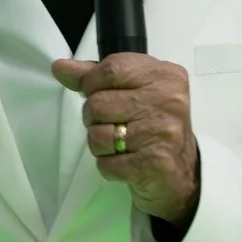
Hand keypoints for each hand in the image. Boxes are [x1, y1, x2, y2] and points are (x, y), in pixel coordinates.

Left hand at [52, 53, 199, 228]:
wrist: (182, 174)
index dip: (91, 83)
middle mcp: (169, 100)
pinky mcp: (154, 163)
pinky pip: (106, 164)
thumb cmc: (153, 126)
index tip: (96, 93)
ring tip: (120, 146)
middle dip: (93, 118)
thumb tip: (59, 66)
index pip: (112, 68)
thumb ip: (97, 77)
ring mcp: (162, 132)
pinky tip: (126, 163)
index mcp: (165, 75)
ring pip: (97, 136)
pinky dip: (109, 167)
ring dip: (100, 146)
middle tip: (113, 125)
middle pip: (98, 103)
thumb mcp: (133, 92)